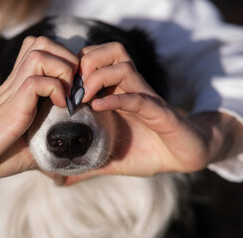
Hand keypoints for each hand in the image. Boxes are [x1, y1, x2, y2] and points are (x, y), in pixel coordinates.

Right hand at [0, 36, 78, 182]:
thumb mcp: (28, 147)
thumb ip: (47, 142)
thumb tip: (68, 153)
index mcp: (20, 86)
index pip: (43, 50)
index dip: (65, 60)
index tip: (74, 88)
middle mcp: (17, 81)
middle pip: (43, 42)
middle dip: (67, 60)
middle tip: (72, 88)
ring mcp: (13, 90)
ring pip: (41, 52)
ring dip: (63, 70)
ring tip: (65, 95)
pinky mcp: (12, 105)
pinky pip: (36, 80)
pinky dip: (55, 89)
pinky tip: (57, 106)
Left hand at [64, 42, 242, 184]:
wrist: (183, 158)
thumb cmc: (147, 153)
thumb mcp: (110, 159)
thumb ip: (86, 164)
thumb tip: (59, 181)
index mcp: (118, 92)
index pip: (96, 59)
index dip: (76, 67)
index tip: (60, 89)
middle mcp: (131, 89)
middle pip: (110, 51)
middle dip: (85, 63)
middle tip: (72, 88)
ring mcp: (145, 97)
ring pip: (123, 65)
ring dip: (98, 77)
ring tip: (84, 97)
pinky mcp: (159, 112)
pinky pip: (138, 97)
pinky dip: (117, 99)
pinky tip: (98, 107)